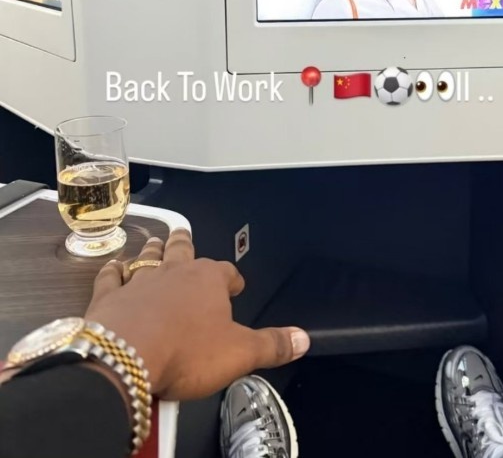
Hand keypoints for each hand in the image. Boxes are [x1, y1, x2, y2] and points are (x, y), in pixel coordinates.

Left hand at [85, 230, 309, 400]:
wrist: (126, 359)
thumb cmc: (184, 352)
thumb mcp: (239, 354)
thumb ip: (272, 345)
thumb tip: (301, 339)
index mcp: (208, 280)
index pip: (226, 271)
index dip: (232, 278)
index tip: (235, 285)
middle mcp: (174, 272)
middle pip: (182, 249)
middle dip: (186, 243)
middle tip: (184, 235)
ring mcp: (139, 280)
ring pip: (148, 257)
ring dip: (153, 250)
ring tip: (155, 242)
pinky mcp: (109, 296)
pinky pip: (112, 275)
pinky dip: (114, 270)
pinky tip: (114, 267)